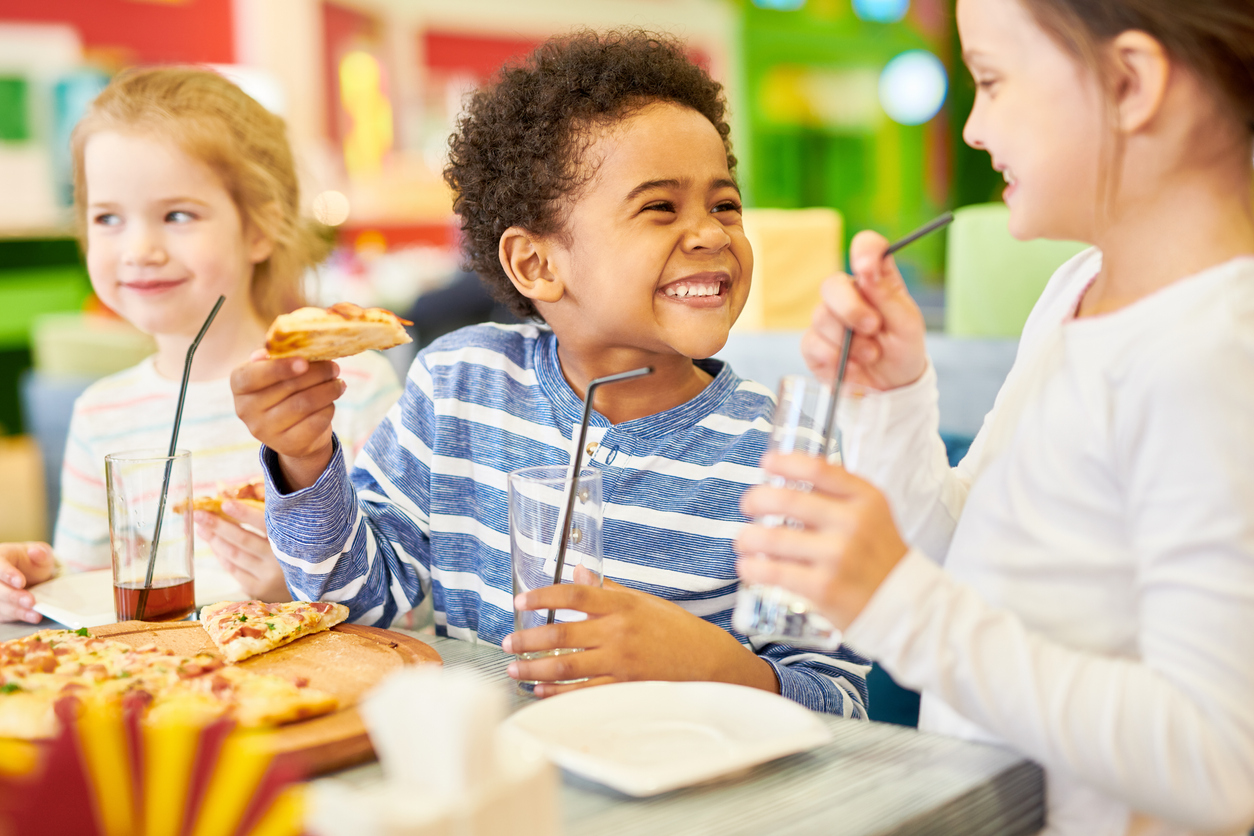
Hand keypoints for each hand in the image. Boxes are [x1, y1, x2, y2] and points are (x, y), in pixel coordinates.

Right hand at [0, 542, 55, 622]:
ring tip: (35, 613)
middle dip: (12, 596)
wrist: (31, 575)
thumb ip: (41, 553)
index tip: (21, 582)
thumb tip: (35, 551)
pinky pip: (3, 614)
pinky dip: (18, 616)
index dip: (8, 574)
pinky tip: (32, 617)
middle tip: (31, 601)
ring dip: (16, 610)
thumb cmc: (32, 562)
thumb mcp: (41, 554)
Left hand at [194, 503, 290, 602]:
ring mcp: (267, 577)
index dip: (244, 513)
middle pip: (243, 540)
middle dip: (218, 526)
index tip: (225, 503)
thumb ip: (273, 523)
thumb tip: (237, 505)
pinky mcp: (257, 590)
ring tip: (201, 528)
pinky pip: (233, 570)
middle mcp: (279, 561)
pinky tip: (214, 546)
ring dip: (215, 540)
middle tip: (200, 514)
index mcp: (291, 543)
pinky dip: (221, 556)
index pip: (265, 524)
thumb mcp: (295, 537)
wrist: (311, 590)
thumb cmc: (299, 554)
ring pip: (234, 555)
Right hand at [231, 350, 344, 490]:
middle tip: (334, 367)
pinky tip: (332, 401)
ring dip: (328, 390)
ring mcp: (265, 431)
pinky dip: (328, 408)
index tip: (304, 362)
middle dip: (317, 374)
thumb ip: (277, 357)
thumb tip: (275, 349)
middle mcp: (246, 410)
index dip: (279, 368)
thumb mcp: (275, 371)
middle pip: (287, 387)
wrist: (293, 430)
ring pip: (305, 404)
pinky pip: (315, 421)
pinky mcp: (287, 445)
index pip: (252, 376)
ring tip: (339, 383)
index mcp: (239, 385)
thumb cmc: (283, 390)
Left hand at [503, 570, 778, 697]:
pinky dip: (557, 691)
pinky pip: (582, 691)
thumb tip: (578, 572)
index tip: (521, 600)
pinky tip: (540, 689)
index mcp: (622, 606)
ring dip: (534, 667)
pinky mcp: (624, 687)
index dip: (543, 597)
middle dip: (528, 639)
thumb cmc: (676, 629)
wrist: (709, 662)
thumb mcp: (644, 602)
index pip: (574, 595)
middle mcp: (618, 632)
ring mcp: (620, 662)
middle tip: (508, 640)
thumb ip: (607, 590)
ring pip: (566, 666)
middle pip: (561, 634)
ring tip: (514, 668)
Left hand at [735, 452, 908, 629]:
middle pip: (787, 499)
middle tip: (748, 505)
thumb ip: (838, 495)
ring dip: (747, 537)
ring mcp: (837, 556)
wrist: (906, 606)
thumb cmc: (879, 557)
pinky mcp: (823, 588)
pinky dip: (752, 567)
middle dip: (756, 499)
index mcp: (865, 499)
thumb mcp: (872, 515)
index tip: (766, 462)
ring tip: (743, 541)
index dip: (785, 462)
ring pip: (772, 538)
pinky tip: (748, 566)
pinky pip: (773, 572)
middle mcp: (853, 523)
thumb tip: (788, 478)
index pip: (818, 468)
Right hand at [802, 230, 927, 390]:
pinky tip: (853, 367)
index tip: (866, 267)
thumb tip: (867, 269)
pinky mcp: (814, 345)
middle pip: (832, 284)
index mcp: (876, 281)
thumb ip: (887, 296)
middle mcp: (848, 295)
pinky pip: (813, 343)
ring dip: (849, 341)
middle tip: (872, 327)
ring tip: (872, 355)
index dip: (864, 251)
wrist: (892, 390)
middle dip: (851, 308)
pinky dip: (834, 358)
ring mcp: (828, 319)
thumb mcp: (908, 324)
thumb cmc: (903, 351)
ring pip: (821, 316)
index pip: (866, 248)